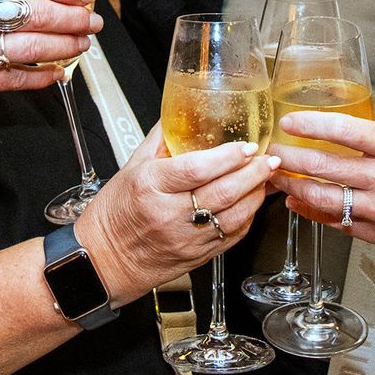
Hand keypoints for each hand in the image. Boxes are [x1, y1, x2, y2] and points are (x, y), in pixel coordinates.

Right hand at [74, 125, 278, 307]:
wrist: (105, 260)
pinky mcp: (198, 255)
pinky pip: (232, 236)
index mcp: (151, 186)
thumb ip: (160, 140)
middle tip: (269, 159)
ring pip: (233, 216)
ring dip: (256, 194)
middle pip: (222, 192)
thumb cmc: (115, 214)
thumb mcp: (131, 168)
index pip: (196, 169)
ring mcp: (186, 238)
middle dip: (252, 173)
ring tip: (266, 177)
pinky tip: (252, 201)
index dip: (227, 157)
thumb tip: (180, 114)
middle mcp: (169, 214)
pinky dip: (248, 216)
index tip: (247, 146)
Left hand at [268, 112, 374, 276]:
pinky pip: (338, 222)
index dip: (311, 124)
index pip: (345, 131)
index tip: (290, 122)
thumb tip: (343, 134)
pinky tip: (300, 203)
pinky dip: (315, 211)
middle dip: (291, 158)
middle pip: (326, 166)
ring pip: (325, 198)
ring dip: (295, 187)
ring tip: (278, 177)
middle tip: (273, 152)